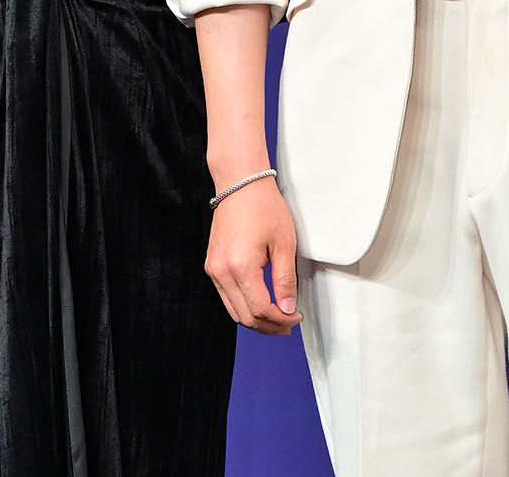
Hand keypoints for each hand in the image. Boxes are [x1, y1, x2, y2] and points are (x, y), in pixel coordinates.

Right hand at [204, 177, 302, 335]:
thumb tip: (288, 308)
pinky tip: (260, 303)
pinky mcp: (212, 264)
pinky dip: (244, 306)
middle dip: (269, 325)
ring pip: (234, 311)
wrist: (240, 183)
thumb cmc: (262, 205)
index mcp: (240, 266)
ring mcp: (213, 269)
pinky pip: (226, 297)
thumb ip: (285, 279)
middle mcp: (222, 271)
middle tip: (289, 322)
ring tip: (277, 318)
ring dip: (256, 320)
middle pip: (245, 316)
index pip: (261, 310)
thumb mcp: (284, 242)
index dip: (281, 319)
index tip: (296, 317)